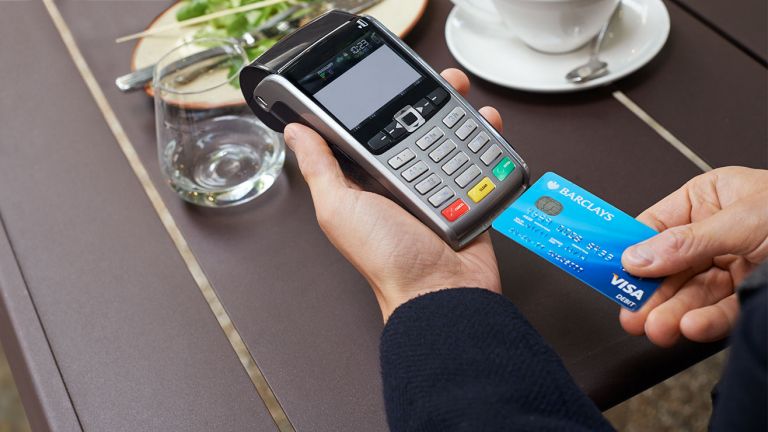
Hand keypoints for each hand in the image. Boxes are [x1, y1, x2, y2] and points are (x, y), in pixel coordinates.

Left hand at [284, 69, 501, 321]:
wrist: (441, 292)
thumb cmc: (388, 260)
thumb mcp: (339, 209)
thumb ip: (320, 168)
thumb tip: (296, 132)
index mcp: (364, 181)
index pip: (364, 130)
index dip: (371, 103)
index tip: (381, 79)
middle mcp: (398, 181)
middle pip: (410, 126)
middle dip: (422, 98)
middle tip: (431, 78)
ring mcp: (435, 186)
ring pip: (447, 136)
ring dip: (456, 110)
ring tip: (459, 92)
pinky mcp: (466, 194)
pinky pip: (477, 158)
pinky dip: (485, 137)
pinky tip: (486, 122)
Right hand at [620, 166, 767, 345]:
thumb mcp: (743, 220)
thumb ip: (688, 241)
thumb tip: (638, 255)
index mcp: (709, 198)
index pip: (655, 224)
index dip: (629, 248)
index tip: (607, 269)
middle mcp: (716, 230)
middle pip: (669, 264)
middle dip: (650, 291)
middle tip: (631, 312)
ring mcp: (733, 263)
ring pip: (691, 292)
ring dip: (671, 312)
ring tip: (655, 328)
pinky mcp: (751, 293)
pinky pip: (721, 309)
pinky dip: (704, 321)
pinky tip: (691, 327)